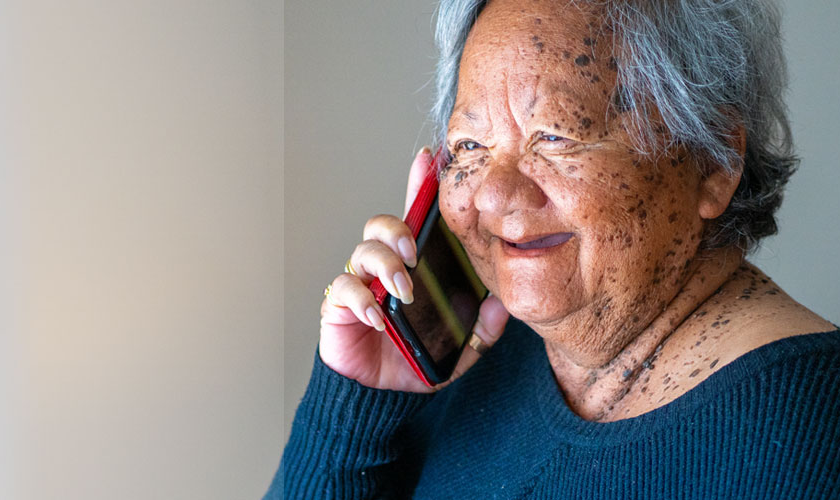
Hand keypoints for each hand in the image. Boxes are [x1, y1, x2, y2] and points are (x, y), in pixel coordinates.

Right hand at [318, 148, 510, 392]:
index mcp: (411, 267)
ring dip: (386, 265)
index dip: (418, 186)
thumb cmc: (413, 361)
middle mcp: (382, 268)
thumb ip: (481, 329)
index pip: (414, 218)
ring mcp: (360, 284)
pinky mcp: (339, 306)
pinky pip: (344, 289)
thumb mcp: (459, 347)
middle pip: (381, 225)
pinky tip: (379, 318)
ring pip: (363, 251)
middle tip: (414, 249)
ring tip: (404, 290)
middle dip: (397, 229)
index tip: (428, 160)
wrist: (382, 397)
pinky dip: (363, 300)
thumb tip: (500, 306)